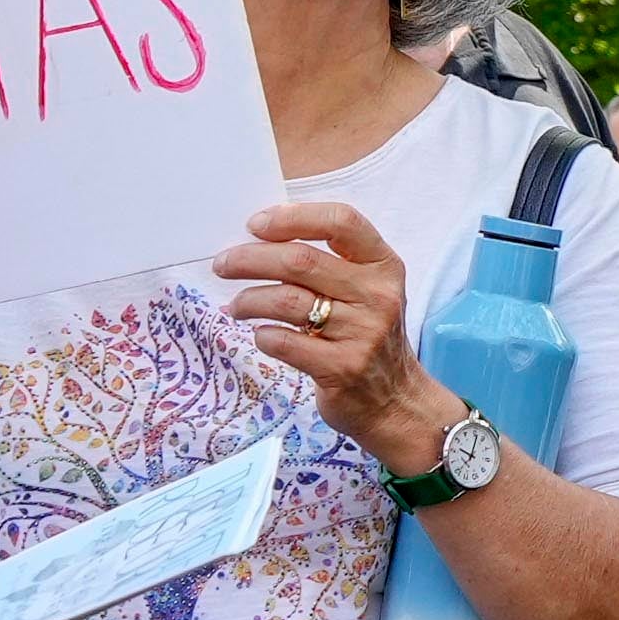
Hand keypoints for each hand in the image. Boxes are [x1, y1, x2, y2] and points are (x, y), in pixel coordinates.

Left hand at [215, 196, 447, 458]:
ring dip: (248, 300)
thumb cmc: (369, 336)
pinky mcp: (342, 368)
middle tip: (223, 264)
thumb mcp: (367, 291)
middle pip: (301, 261)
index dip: (293, 218)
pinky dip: (262, 335)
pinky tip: (261, 335)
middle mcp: (377, 296)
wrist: (395, 401)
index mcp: (383, 266)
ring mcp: (362, 334)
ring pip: (286, 301)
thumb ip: (329, 263)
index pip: (341, 222)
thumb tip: (259, 241)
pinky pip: (284, 342)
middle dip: (250, 258)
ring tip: (235, 306)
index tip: (255, 225)